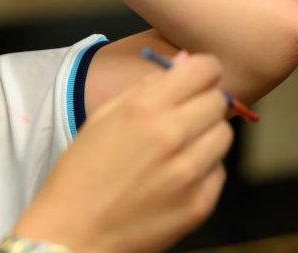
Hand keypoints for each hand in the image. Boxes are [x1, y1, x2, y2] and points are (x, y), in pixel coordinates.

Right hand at [14, 53, 232, 251]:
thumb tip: (183, 64)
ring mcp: (190, 172)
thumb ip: (143, 89)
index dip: (203, 70)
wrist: (74, 232)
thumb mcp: (101, 119)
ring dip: (206, 135)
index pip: (205, 70)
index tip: (196, 78)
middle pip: (217, 102)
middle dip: (203, 102)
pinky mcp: (200, 203)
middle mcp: (172, 136)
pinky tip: (174, 177)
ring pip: (223, 135)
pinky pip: (218, 171)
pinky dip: (202, 169)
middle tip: (182, 115)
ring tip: (177, 148)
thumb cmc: (80, 173)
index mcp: (144, 109)